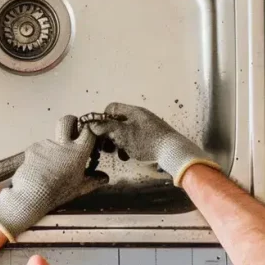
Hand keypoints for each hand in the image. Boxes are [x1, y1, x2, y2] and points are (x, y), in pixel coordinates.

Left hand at [0, 115, 107, 241]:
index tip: (88, 132)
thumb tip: (104, 178)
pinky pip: (39, 149)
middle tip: (71, 130)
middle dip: (70, 122)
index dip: (89, 129)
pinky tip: (39, 169)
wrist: (33, 194)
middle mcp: (63, 144)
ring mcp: (46, 144)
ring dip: (52, 149)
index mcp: (78, 153)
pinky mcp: (33, 148)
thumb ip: (93, 181)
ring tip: (49, 167)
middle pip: (67, 121)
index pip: (88, 132)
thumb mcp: (79, 189)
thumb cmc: (57, 192)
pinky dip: (40, 157)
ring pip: (51, 140)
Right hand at [88, 103, 219, 186]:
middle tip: (107, 146)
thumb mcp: (123, 134)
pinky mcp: (151, 138)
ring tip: (119, 153)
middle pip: (117, 121)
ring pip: (124, 132)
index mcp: (133, 111)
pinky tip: (128, 155)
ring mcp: (146, 127)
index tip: (100, 132)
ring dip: (118, 143)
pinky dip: (128, 147)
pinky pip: (134, 140)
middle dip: (110, 134)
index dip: (103, 118)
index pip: (112, 108)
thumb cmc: (147, 142)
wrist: (173, 152)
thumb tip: (91, 123)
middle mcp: (139, 117)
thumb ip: (106, 128)